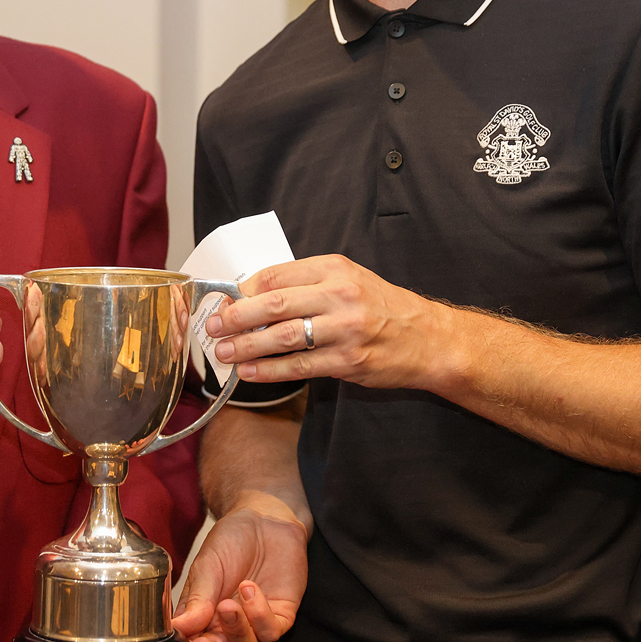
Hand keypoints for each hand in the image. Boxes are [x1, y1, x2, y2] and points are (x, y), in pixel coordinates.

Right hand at [169, 494, 308, 641]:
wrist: (266, 518)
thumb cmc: (232, 539)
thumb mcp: (206, 565)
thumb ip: (197, 599)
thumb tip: (180, 628)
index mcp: (203, 613)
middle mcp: (228, 622)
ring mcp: (255, 621)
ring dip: (236, 630)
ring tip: (230, 603)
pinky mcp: (281, 615)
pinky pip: (271, 631)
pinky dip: (259, 615)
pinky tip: (250, 590)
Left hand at [207, 255, 450, 389]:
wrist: (428, 338)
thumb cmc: (381, 307)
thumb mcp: (347, 279)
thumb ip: (305, 284)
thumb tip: (252, 295)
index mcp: (333, 268)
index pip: (276, 274)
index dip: (243, 291)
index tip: (223, 302)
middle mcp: (339, 294)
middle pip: (274, 304)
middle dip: (236, 317)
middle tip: (212, 327)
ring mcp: (345, 329)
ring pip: (283, 337)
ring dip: (247, 346)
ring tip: (223, 353)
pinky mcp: (349, 360)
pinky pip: (300, 366)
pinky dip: (270, 370)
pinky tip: (250, 373)